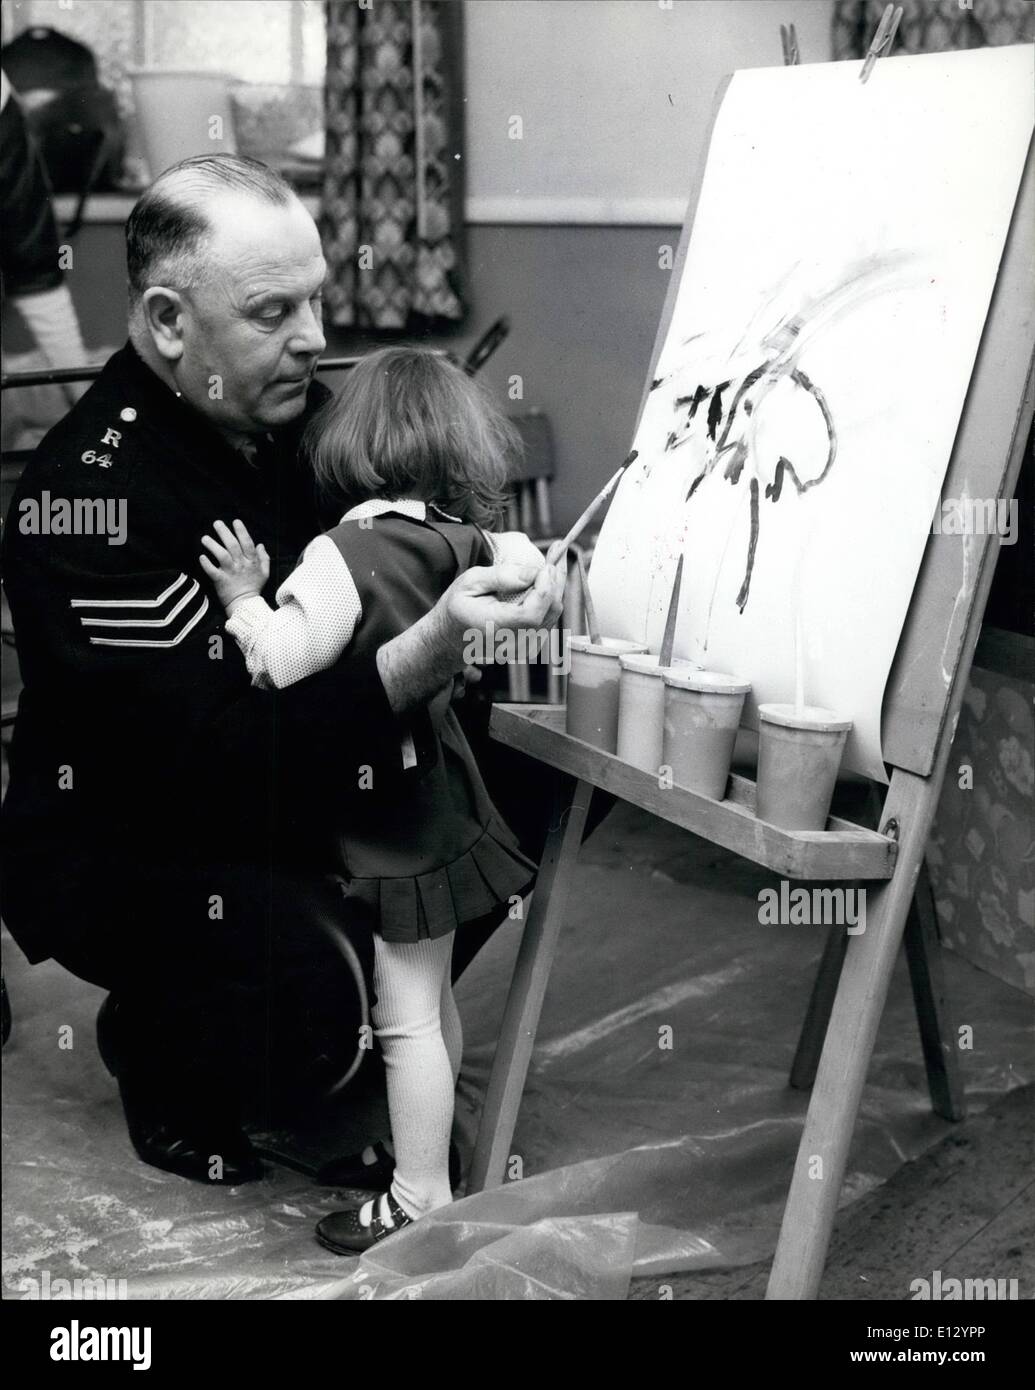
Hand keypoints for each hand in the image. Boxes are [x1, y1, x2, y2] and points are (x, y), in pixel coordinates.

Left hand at [199, 519, 269, 611]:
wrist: (246, 605)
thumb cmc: (254, 587)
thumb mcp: (265, 572)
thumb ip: (264, 558)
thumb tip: (260, 544)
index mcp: (251, 562)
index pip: (247, 543)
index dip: (242, 531)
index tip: (235, 521)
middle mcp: (241, 565)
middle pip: (233, 546)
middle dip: (224, 533)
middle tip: (216, 523)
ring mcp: (230, 573)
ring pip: (222, 556)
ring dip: (213, 546)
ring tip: (205, 538)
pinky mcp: (221, 581)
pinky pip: (213, 571)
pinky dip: (207, 564)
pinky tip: (202, 557)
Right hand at [444, 560, 564, 636]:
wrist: (451, 636)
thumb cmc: (458, 608)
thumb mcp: (470, 582)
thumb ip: (501, 577)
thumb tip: (532, 573)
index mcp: (494, 627)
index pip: (531, 613)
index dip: (544, 588)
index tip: (547, 565)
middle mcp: (511, 642)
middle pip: (548, 611)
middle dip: (555, 579)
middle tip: (556, 552)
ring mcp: (523, 647)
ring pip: (552, 614)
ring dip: (554, 587)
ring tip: (551, 563)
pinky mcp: (529, 645)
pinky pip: (548, 619)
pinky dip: (549, 598)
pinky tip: (544, 582)